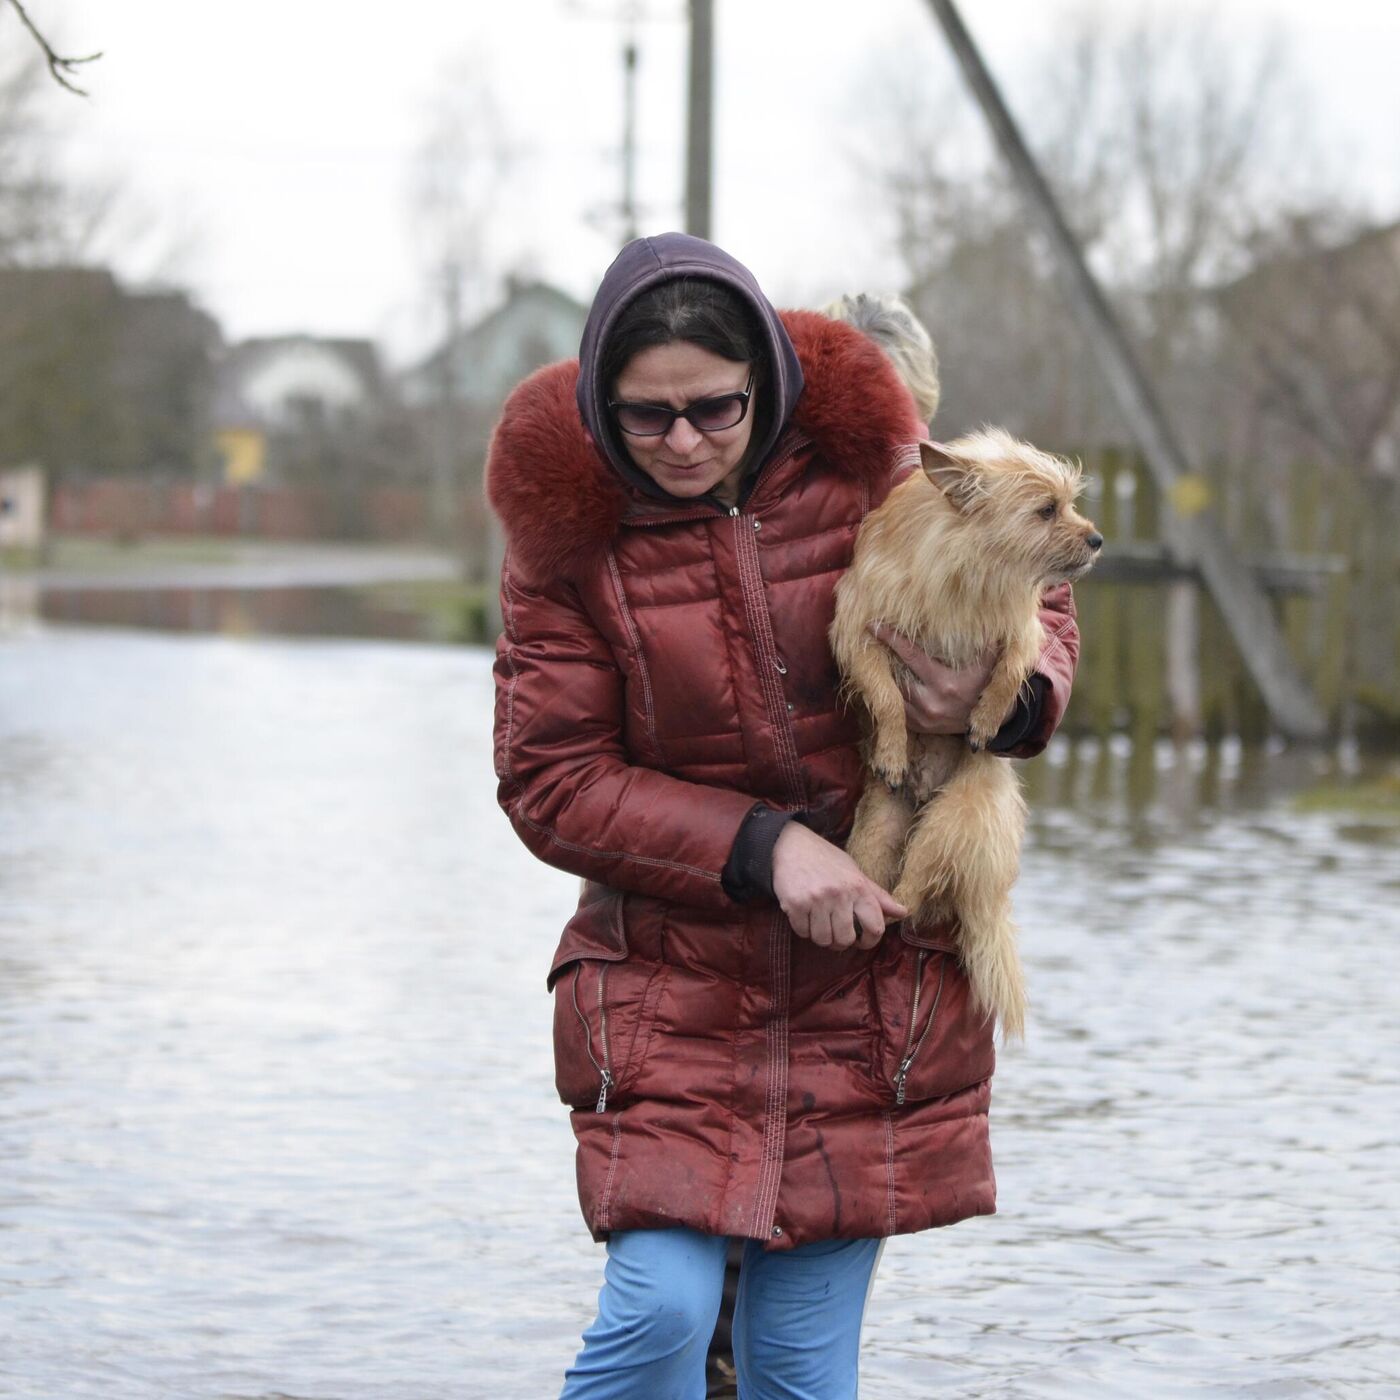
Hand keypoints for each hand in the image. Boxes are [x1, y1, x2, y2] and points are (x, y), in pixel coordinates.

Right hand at [771, 822, 907, 949]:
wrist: (791, 844)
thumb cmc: (826, 859)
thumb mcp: (855, 873)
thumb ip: (877, 896)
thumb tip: (903, 912)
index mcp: (858, 887)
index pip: (875, 927)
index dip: (870, 941)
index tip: (862, 942)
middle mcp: (839, 894)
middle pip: (845, 939)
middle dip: (840, 942)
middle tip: (835, 934)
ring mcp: (816, 900)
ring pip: (823, 939)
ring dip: (821, 936)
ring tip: (819, 924)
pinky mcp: (795, 904)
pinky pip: (802, 933)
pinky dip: (803, 929)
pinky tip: (804, 916)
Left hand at [870, 623, 1009, 736]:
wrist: (994, 720)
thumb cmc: (988, 684)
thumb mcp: (990, 662)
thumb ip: (983, 639)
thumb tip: (983, 613)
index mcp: (946, 683)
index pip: (911, 656)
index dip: (892, 639)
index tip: (873, 625)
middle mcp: (932, 702)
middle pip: (895, 676)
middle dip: (882, 659)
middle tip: (865, 641)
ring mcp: (924, 718)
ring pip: (893, 694)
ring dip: (883, 678)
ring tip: (872, 661)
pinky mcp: (920, 728)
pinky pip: (897, 710)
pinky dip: (891, 696)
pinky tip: (884, 682)